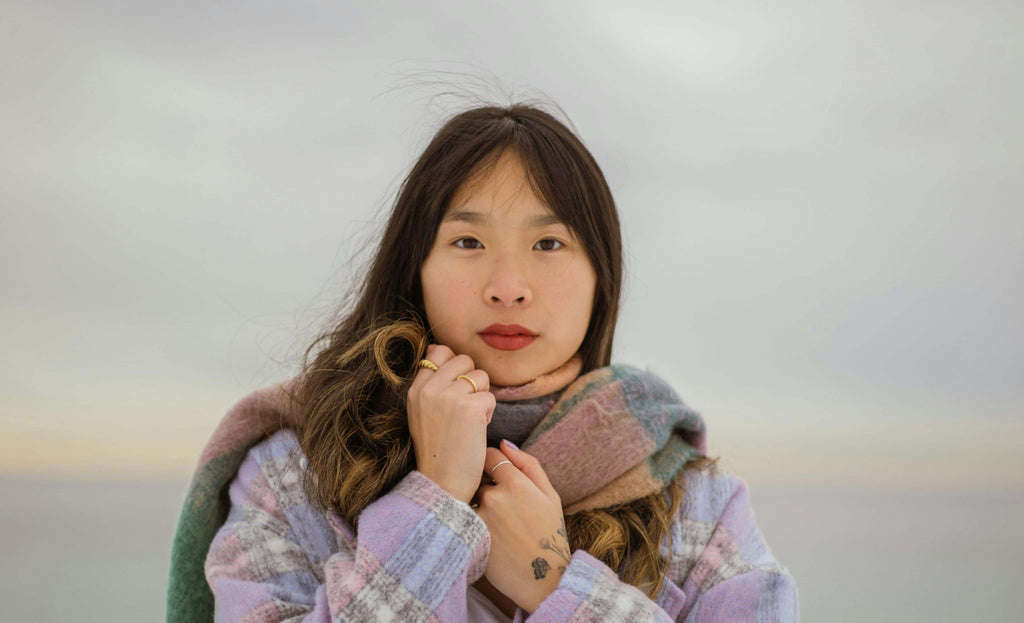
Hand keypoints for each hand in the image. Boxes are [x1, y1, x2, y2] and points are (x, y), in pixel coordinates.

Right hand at [407, 344, 494, 504]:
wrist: (442, 483)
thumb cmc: (437, 449)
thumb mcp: (421, 411)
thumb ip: (429, 381)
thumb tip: (435, 348)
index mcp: (416, 389)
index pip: (438, 352)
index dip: (454, 367)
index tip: (454, 389)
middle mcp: (429, 389)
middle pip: (463, 360)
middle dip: (471, 381)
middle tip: (464, 408)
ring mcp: (449, 397)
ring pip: (480, 376)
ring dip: (482, 396)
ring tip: (470, 420)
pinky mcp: (470, 408)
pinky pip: (490, 396)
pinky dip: (489, 413)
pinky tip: (477, 429)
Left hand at [474, 441, 569, 613]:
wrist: (543, 579)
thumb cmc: (549, 534)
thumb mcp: (550, 495)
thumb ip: (528, 464)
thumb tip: (504, 443)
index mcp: (516, 482)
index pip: (489, 456)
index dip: (492, 464)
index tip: (497, 476)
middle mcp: (495, 496)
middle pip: (477, 478)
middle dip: (484, 486)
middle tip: (500, 505)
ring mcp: (480, 517)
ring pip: (469, 498)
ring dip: (476, 504)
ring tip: (495, 522)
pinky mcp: (470, 536)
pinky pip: (464, 518)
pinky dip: (470, 521)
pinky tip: (489, 534)